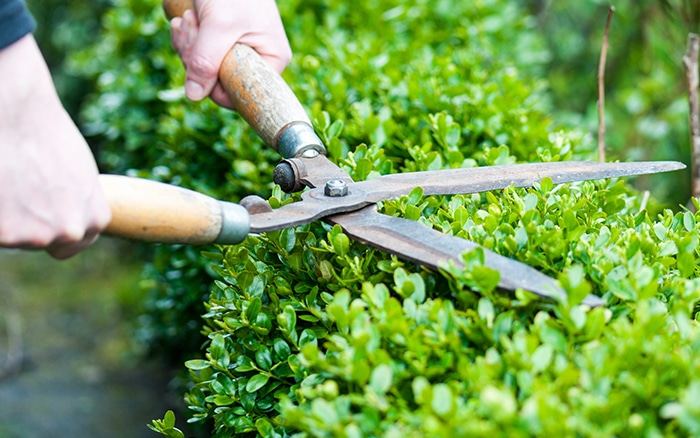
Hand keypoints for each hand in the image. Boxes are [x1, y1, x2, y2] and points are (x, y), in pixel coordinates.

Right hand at [0, 35, 111, 258]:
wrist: (18, 113)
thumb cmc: (47, 135)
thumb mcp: (80, 174)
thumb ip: (78, 202)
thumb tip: (69, 213)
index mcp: (95, 219)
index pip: (75, 242)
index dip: (55, 228)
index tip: (44, 215)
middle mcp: (71, 232)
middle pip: (41, 241)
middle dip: (28, 221)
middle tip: (20, 187)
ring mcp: (38, 235)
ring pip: (14, 237)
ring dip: (6, 217)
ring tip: (9, 179)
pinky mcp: (5, 234)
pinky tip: (0, 184)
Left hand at [169, 0, 291, 107]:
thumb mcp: (219, 25)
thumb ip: (206, 61)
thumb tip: (194, 95)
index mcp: (272, 61)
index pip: (242, 94)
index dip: (215, 85)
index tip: (199, 59)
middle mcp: (258, 61)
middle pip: (219, 83)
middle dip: (196, 57)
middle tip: (190, 26)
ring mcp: (237, 53)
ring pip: (204, 70)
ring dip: (189, 45)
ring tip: (190, 18)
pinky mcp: (220, 44)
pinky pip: (198, 56)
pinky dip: (187, 39)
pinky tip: (186, 20)